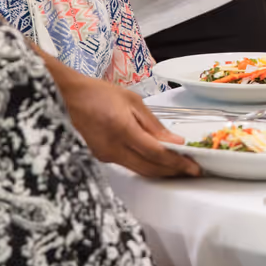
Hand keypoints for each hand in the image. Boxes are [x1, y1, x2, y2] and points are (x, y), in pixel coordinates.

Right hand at [58, 71, 198, 178]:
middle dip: (173, 172)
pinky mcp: (102, 157)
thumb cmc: (102, 93)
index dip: (177, 162)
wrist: (70, 97)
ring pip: (139, 170)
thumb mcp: (133, 102)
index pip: (156, 153)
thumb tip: (176, 143)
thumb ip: (155, 125)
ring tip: (180, 167)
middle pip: (149, 168)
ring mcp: (105, 155)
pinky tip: (158, 161)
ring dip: (161, 171)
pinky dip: (147, 166)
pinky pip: (129, 166)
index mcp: (122, 130)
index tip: (194, 167)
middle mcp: (113, 148)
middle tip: (192, 170)